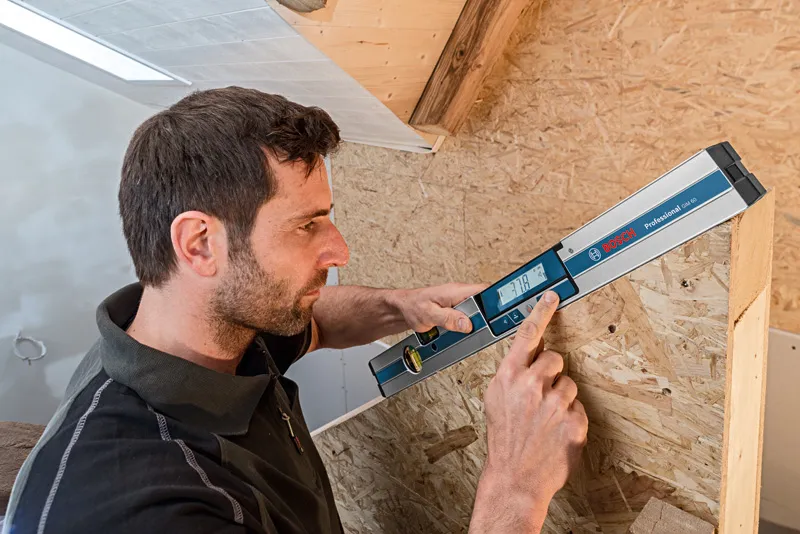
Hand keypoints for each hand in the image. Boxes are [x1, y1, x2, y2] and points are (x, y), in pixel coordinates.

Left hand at [396, 282, 488, 333]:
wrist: (401, 308)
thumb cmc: (412, 306)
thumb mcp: (429, 315)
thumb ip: (449, 319)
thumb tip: (467, 323)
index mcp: (455, 291)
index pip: (484, 290)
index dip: (495, 300)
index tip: (501, 313)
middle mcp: (459, 294)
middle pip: (483, 303)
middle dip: (486, 318)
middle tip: (483, 330)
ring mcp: (457, 301)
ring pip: (476, 312)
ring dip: (475, 324)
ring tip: (469, 333)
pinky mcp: (455, 309)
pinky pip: (467, 316)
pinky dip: (466, 326)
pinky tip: (460, 332)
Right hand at [470, 291, 587, 533]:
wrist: (514, 478)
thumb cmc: (504, 441)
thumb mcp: (496, 401)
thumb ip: (512, 375)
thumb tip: (529, 356)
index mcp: (508, 377)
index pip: (527, 334)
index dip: (541, 312)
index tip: (552, 296)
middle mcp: (531, 386)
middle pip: (555, 359)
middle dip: (550, 374)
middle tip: (541, 396)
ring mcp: (554, 404)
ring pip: (569, 384)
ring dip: (561, 398)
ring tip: (546, 420)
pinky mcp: (573, 422)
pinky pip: (579, 408)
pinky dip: (570, 419)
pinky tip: (555, 432)